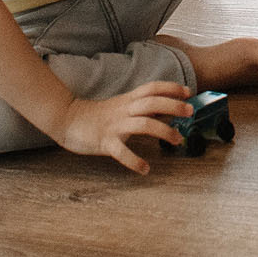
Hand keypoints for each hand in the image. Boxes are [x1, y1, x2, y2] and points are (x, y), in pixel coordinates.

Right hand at [51, 83, 194, 174]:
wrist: (67, 119)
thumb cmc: (97, 115)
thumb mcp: (121, 106)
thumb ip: (142, 108)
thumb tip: (168, 112)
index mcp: (128, 100)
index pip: (152, 88)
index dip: (171, 88)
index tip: (187, 92)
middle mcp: (124, 110)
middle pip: (153, 103)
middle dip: (174, 106)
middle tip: (190, 112)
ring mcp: (115, 125)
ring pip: (144, 124)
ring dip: (164, 131)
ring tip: (177, 140)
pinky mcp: (105, 142)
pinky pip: (121, 151)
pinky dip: (134, 161)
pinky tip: (145, 169)